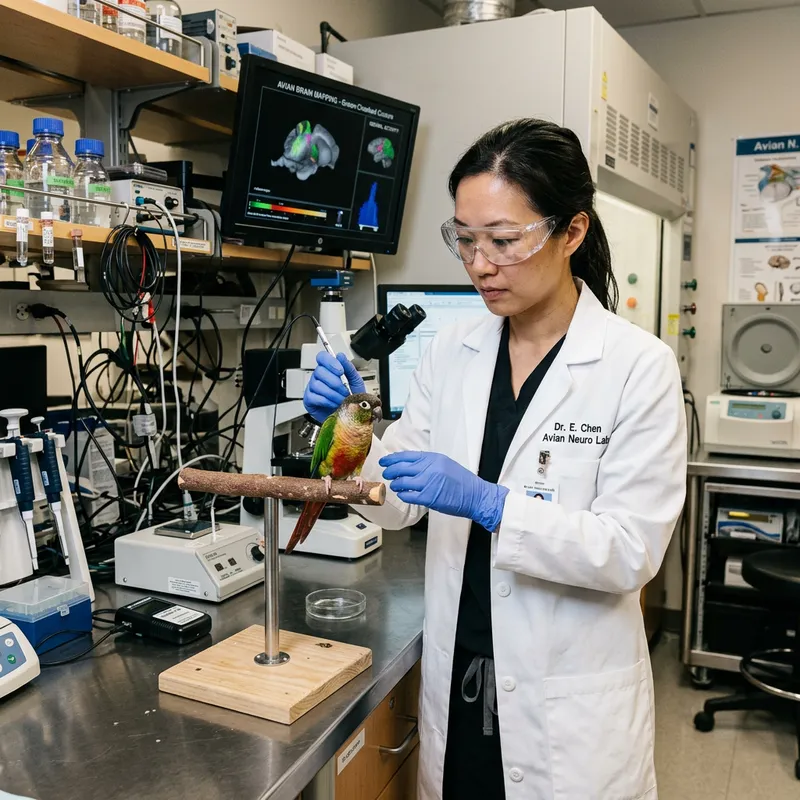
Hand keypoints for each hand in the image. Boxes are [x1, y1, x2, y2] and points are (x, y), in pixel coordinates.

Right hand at [303, 352, 365, 423]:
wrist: (351, 416)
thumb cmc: (352, 399)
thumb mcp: (355, 381)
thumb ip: (349, 368)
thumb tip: (340, 356)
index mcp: (329, 369)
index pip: (322, 357)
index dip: (330, 362)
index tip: (340, 371)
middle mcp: (319, 377)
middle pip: (320, 371)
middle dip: (335, 382)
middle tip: (344, 390)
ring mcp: (312, 388)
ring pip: (318, 385)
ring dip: (333, 394)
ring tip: (341, 400)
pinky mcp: (309, 400)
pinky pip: (315, 397)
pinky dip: (327, 401)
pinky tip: (333, 404)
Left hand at [380, 451, 508, 531]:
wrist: (474, 495)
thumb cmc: (461, 481)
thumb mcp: (445, 464)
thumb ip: (428, 463)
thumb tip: (409, 465)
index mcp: (433, 458)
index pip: (407, 456)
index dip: (393, 458)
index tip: (385, 461)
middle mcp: (429, 468)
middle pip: (401, 468)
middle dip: (390, 471)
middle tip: (386, 473)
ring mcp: (428, 483)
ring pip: (402, 483)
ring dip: (396, 484)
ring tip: (395, 485)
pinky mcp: (428, 498)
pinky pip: (408, 496)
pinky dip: (403, 495)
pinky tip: (403, 495)